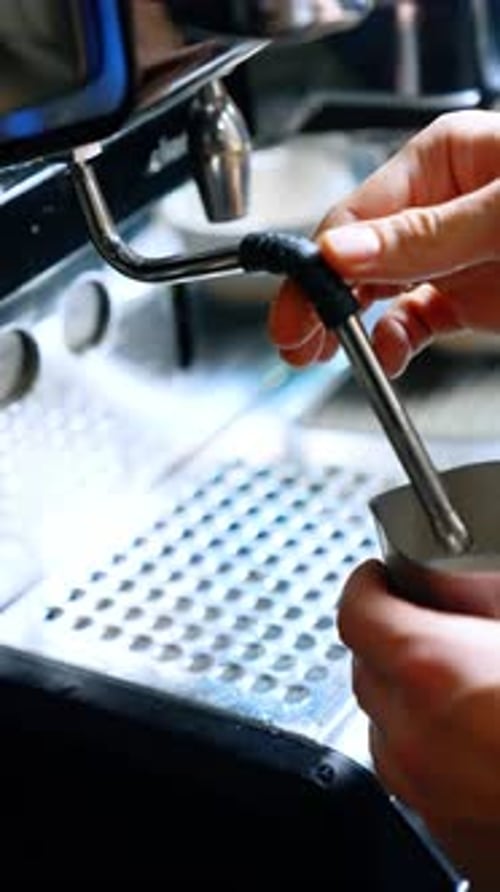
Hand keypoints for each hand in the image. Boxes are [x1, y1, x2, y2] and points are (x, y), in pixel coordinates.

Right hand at [268, 110, 499, 376]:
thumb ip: (423, 235)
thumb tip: (342, 249)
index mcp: (441, 160)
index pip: (355, 215)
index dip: (318, 264)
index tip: (297, 305)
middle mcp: (439, 206)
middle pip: (355, 255)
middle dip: (319, 299)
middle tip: (293, 339)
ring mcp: (451, 254)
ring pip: (376, 291)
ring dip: (345, 324)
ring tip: (318, 354)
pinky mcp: (468, 296)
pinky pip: (415, 320)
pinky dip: (394, 343)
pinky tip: (384, 356)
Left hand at [338, 559, 499, 889]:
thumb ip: (488, 598)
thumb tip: (475, 583)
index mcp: (429, 668)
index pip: (357, 612)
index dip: (366, 586)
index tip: (378, 578)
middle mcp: (412, 732)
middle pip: (364, 667)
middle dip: (385, 639)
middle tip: (421, 623)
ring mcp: (423, 784)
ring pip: (382, 724)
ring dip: (400, 696)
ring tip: (448, 682)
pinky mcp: (442, 822)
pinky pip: (408, 771)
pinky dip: (421, 745)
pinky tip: (466, 734)